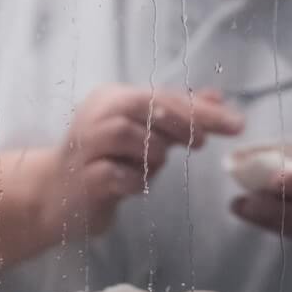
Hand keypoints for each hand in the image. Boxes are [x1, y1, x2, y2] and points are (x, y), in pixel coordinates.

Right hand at [39, 84, 244, 235]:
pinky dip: (136, 182)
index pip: (163, 95)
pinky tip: (132, 185)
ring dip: (153, 157)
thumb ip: (176, 113)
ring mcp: (86, 146)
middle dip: (183, 124)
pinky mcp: (84, 179)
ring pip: (135, 139)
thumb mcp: (142, 132)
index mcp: (111, 97)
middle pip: (148, 107)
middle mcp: (96, 114)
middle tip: (202, 143)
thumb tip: (219, 98)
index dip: (202, 109)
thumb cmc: (104, 160)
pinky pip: (122, 176)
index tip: (237, 124)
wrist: (54, 196)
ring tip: (146, 167)